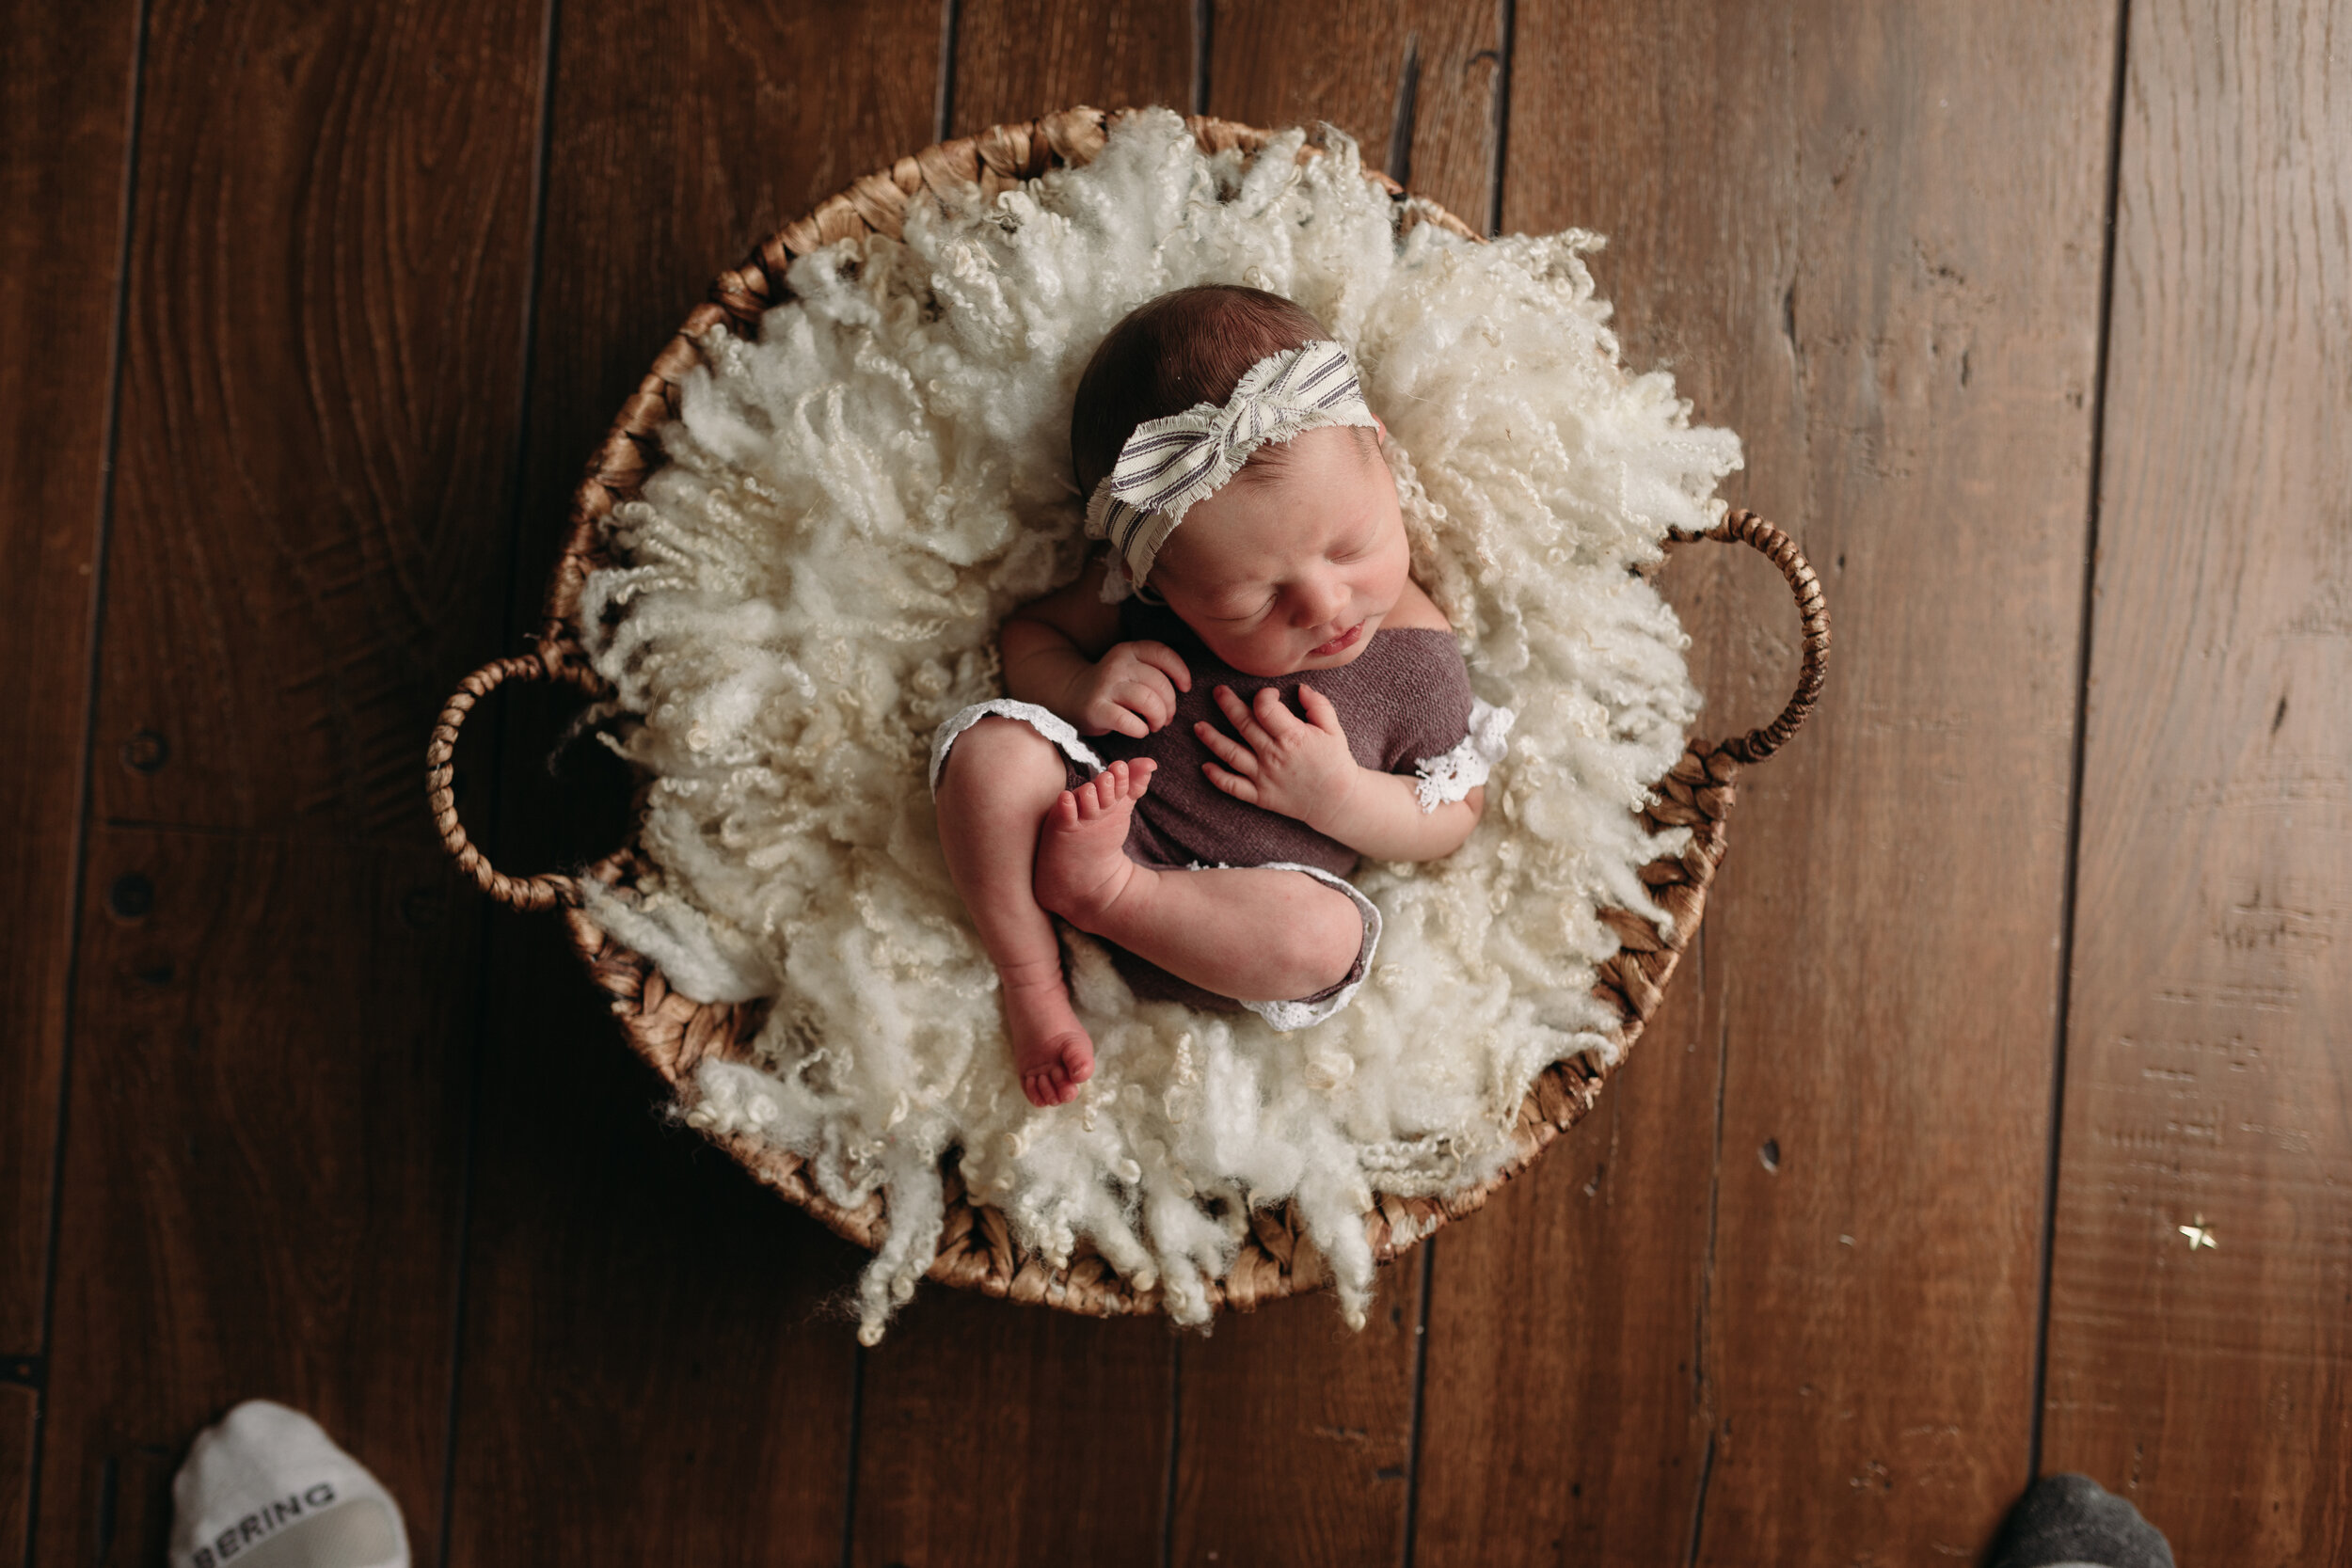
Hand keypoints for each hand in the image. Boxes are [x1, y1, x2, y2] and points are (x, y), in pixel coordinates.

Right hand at [1066, 641, 1191, 736]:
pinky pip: (1128, 721)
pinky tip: (1140, 731)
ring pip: (1148, 701)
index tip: (1185, 688)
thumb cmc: (1112, 687)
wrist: (1071, 696)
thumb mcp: (1130, 667)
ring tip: (1156, 725)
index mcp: (1128, 651)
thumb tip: (1184, 686)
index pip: (1162, 653)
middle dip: (1170, 705)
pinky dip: (1141, 730)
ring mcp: (1106, 686)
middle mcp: (1117, 665)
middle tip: (1167, 717)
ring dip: (1158, 718)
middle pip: (1159, 683)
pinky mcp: (1097, 709)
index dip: (1180, 671)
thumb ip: (1153, 669)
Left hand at [1195, 685, 1359, 829]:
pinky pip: (1233, 786)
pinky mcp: (1260, 796)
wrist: (1337, 801)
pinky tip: (1205, 766)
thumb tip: (1300, 688)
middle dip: (1228, 704)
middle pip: (1244, 725)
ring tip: (1197, 726)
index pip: (1266, 709)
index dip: (1263, 696)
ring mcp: (1264, 777)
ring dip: (1212, 739)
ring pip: (1231, 754)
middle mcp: (1274, 755)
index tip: (1268, 695)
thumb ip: (1318, 705)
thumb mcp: (1333, 729)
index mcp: (1293, 737)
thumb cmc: (1335, 761)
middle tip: (1217, 691)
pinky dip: (1217, 777)